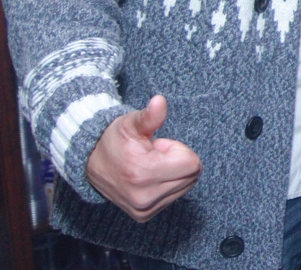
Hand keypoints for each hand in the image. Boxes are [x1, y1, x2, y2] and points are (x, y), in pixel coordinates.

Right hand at [86, 95, 201, 221]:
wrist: (91, 163)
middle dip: (177, 161)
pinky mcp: (144, 216)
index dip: (177, 150)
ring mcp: (143, 209)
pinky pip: (174, 197)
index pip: (192, 164)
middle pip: (191, 176)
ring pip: (185, 186)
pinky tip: (148, 178)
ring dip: (173, 173)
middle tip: (153, 155)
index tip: (157, 147)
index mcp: (142, 173)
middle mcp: (144, 197)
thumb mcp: (131, 123)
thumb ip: (150, 115)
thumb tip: (160, 101)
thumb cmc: (115, 140)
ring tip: (149, 166)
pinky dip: (167, 185)